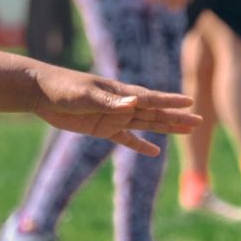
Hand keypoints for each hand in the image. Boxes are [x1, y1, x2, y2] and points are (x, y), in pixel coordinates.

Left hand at [29, 62, 198, 153]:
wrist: (41, 92)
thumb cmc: (63, 88)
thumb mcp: (85, 94)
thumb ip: (110, 101)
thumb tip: (134, 103)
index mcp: (120, 93)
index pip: (151, 98)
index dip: (170, 101)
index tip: (190, 102)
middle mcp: (121, 105)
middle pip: (155, 113)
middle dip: (176, 117)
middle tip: (199, 121)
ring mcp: (113, 117)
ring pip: (146, 125)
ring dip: (165, 128)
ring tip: (186, 131)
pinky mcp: (102, 129)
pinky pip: (126, 139)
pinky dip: (140, 146)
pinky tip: (154, 152)